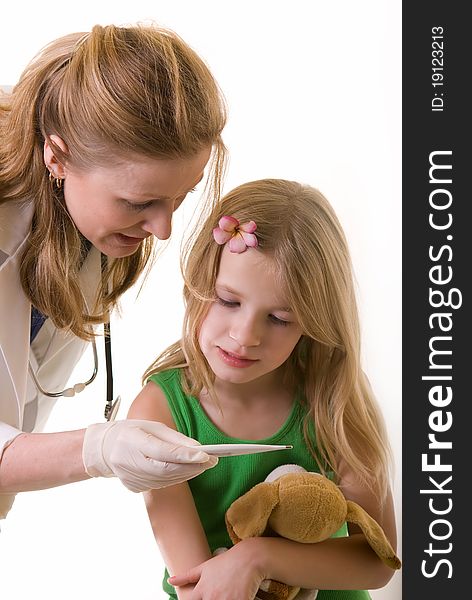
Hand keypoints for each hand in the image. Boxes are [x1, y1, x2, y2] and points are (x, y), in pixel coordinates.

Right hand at [82, 419, 217, 491]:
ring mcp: (131, 478)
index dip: (185, 455)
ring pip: (166, 480)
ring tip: (204, 465)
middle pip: (167, 469)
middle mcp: (130, 462)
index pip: (162, 452)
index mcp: (132, 441)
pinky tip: (187, 471)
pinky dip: (176, 478)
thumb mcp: (153, 427)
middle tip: (212, 460)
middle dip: (192, 466)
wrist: (104, 449)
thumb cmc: (131, 432)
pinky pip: (160, 484)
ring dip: (188, 473)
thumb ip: (175, 439)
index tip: (206, 455)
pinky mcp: (134, 487)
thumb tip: (198, 448)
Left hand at [168, 540, 265, 599]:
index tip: (202, 597)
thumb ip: (187, 576)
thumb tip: (170, 581)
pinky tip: (236, 596)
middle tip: (219, 594)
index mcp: (202, 589)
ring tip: (227, 595)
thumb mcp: (205, 568)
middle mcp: (211, 596)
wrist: (249, 558)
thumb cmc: (226, 562)